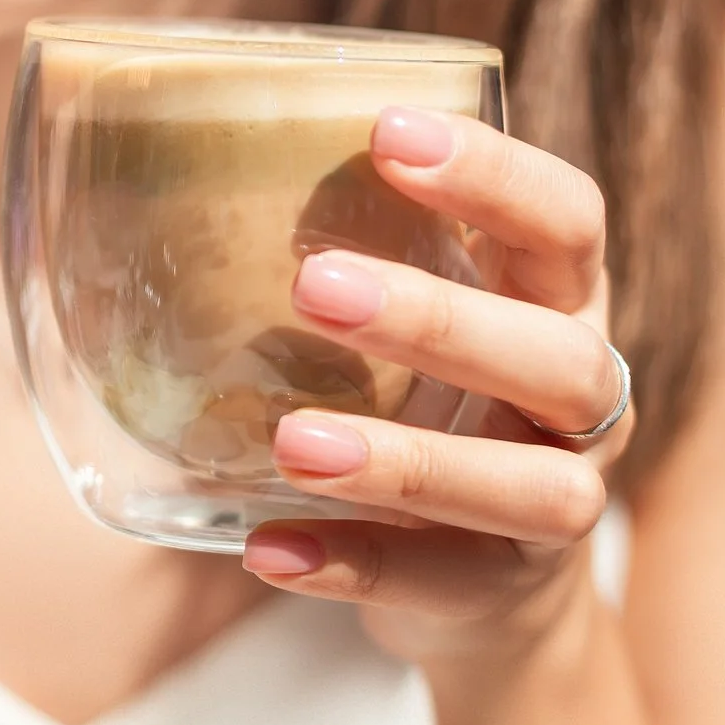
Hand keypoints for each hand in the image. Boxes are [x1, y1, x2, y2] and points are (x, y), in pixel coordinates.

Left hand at [242, 107, 628, 662]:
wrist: (489, 591)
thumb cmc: (430, 406)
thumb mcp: (418, 324)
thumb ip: (349, 247)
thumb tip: (140, 157)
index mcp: (561, 305)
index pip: (566, 222)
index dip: (496, 176)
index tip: (387, 132)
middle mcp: (583, 402)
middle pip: (559, 356)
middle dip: (441, 320)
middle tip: (312, 286)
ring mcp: (555, 506)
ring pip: (526, 486)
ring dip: (404, 461)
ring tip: (290, 443)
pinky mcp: (497, 592)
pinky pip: (433, 583)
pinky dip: (349, 564)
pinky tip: (265, 547)